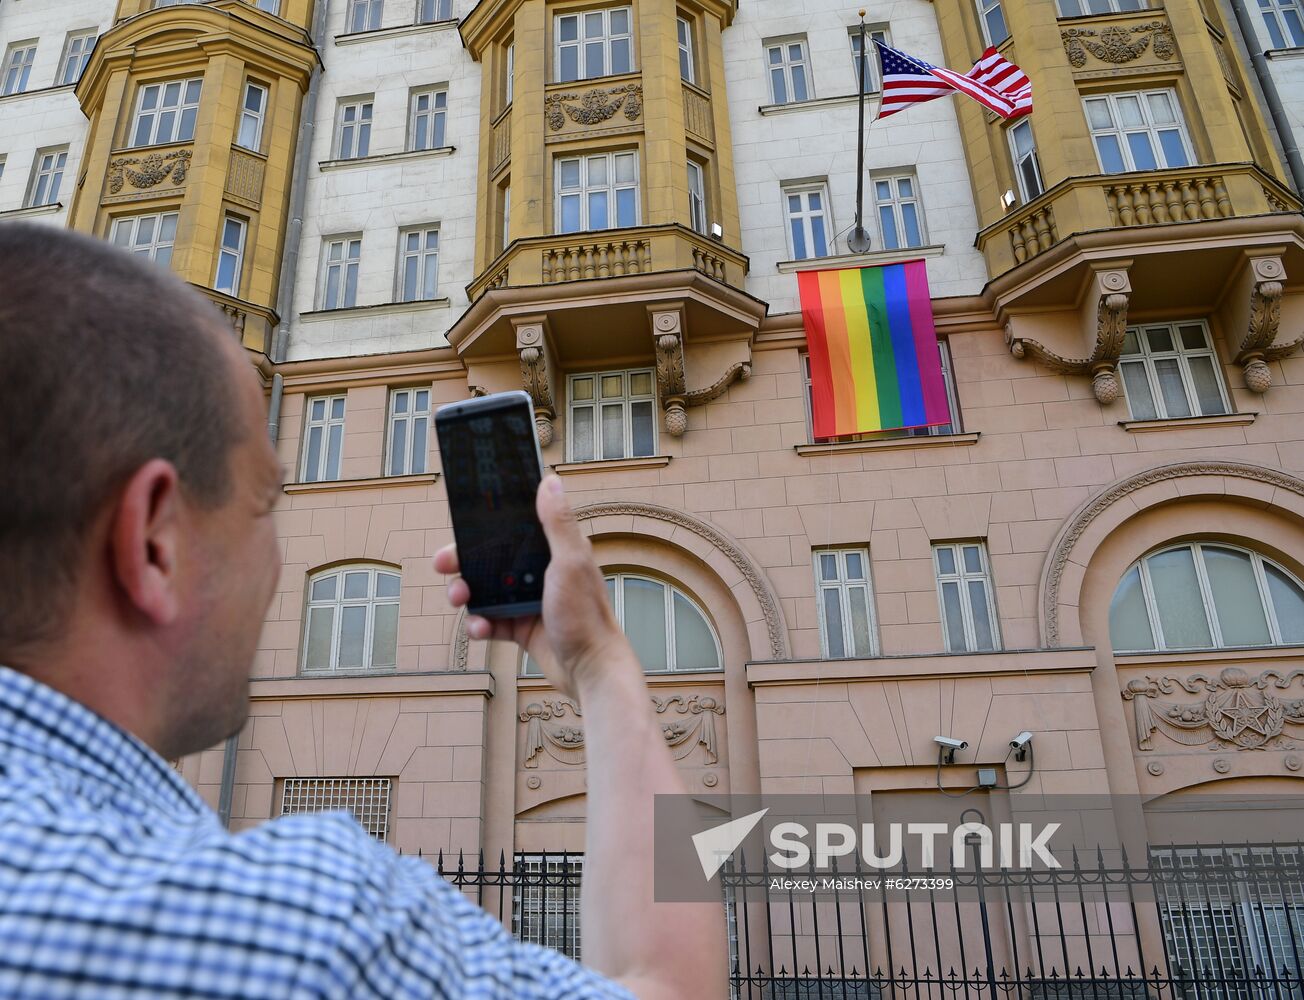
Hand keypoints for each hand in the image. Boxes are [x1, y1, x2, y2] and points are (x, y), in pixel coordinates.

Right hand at [435, 474, 630, 699]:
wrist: (590, 670)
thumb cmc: (587, 616)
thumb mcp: (570, 562)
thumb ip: (557, 523)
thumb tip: (549, 480)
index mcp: (553, 551)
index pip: (511, 530)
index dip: (483, 528)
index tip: (460, 529)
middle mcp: (540, 573)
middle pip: (491, 559)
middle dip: (464, 562)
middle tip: (445, 567)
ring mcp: (529, 601)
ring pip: (485, 590)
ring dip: (466, 593)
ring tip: (459, 599)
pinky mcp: (522, 627)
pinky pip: (490, 621)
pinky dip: (479, 624)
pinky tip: (480, 629)